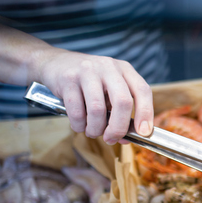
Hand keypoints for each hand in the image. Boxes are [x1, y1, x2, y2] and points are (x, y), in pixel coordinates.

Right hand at [32, 48, 154, 143]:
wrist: (55, 63)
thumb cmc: (88, 83)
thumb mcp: (109, 90)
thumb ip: (120, 112)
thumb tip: (126, 138)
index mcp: (124, 70)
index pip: (142, 91)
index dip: (146, 113)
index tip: (144, 133)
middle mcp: (108, 67)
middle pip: (122, 102)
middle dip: (118, 128)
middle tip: (111, 139)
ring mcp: (88, 71)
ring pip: (97, 109)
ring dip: (95, 128)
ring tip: (92, 131)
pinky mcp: (68, 78)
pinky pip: (76, 111)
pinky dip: (79, 125)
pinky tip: (79, 124)